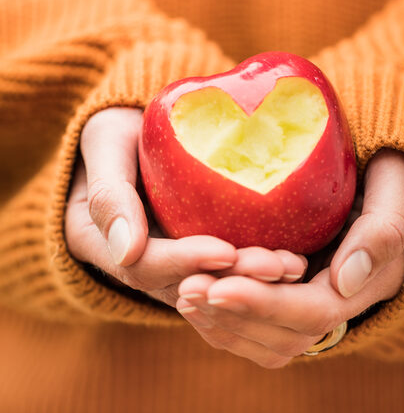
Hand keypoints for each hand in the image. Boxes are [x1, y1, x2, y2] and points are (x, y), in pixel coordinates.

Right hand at [65, 107, 307, 307]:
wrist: (134, 129)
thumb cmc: (117, 128)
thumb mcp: (105, 142)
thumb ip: (108, 191)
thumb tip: (126, 250)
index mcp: (102, 242)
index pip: (143, 266)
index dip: (185, 261)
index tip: (226, 249)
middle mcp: (135, 262)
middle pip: (183, 284)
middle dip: (231, 278)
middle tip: (276, 265)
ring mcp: (167, 261)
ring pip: (209, 284)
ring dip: (251, 280)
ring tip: (293, 266)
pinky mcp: (194, 250)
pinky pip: (224, 269)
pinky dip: (255, 267)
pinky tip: (293, 259)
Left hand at [176, 149, 403, 366]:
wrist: (375, 169)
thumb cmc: (384, 166)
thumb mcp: (394, 181)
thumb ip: (381, 228)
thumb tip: (344, 282)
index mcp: (371, 282)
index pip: (315, 311)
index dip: (266, 303)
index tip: (219, 287)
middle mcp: (344, 303)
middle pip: (287, 335)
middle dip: (235, 315)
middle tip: (187, 289)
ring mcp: (317, 303)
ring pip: (268, 341)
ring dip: (223, 324)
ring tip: (183, 293)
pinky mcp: (293, 297)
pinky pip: (259, 330)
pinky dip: (224, 321)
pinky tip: (189, 296)